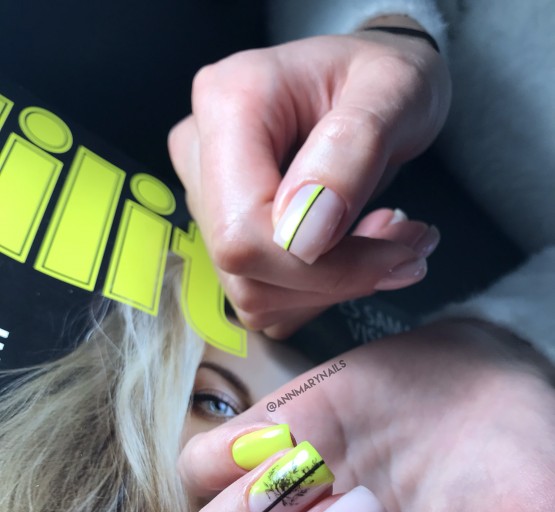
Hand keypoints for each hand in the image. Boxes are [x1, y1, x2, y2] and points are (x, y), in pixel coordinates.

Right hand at [169, 27, 449, 335]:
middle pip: (245, 270)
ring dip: (335, 286)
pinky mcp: (228, 233)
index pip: (243, 231)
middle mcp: (200, 154)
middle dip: (335, 277)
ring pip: (255, 294)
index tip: (394, 254)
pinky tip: (355, 251)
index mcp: (227, 106)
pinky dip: (321, 290)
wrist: (371, 85)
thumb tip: (305, 237)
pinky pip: (266, 298)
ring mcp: (207, 198)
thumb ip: (351, 152)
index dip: (317, 266)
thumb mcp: (394, 91)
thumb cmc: (383, 78)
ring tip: (389, 239)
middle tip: (406, 244)